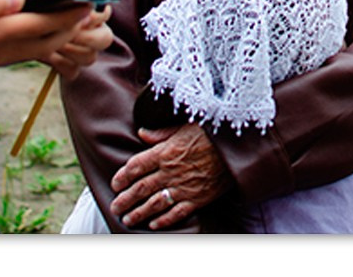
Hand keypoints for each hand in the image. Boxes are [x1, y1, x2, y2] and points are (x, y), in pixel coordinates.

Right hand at [0, 0, 94, 71]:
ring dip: (57, 36)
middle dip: (70, 28)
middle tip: (90, 12)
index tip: (89, 3)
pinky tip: (42, 32)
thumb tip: (17, 0)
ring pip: (34, 51)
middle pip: (44, 42)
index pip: (41, 24)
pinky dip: (38, 43)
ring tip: (74, 20)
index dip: (68, 14)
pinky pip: (20, 54)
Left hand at [3, 0, 113, 76]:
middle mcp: (89, 26)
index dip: (93, 18)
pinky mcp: (65, 61)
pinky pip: (72, 70)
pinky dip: (60, 65)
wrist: (11, 9)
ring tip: (50, 44)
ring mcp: (79, 46)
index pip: (104, 15)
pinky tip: (46, 55)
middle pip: (105, 39)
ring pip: (89, 57)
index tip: (75, 19)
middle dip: (85, 38)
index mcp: (86, 5)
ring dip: (71, 52)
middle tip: (64, 35)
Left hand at [111, 124, 233, 229]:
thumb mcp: (185, 126)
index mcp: (165, 152)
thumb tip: (141, 132)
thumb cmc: (212, 134)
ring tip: (127, 219)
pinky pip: (177, 213)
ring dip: (138, 213)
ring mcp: (183, 187)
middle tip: (115, 207)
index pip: (135, 167)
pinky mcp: (198, 199)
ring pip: (154, 204)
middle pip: (140, 188)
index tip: (116, 184)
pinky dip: (164, 221)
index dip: (122, 177)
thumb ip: (161, 133)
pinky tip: (154, 225)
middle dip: (124, 199)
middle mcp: (170, 171)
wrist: (238, 147)